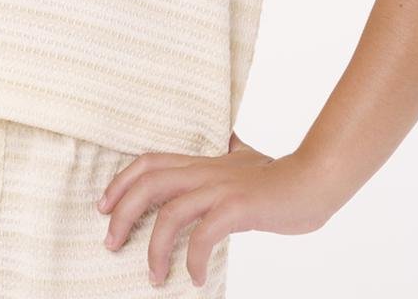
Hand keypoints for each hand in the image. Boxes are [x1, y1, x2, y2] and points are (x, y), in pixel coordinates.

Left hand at [97, 130, 332, 288]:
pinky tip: (195, 278)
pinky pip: (204, 234)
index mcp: (201, 162)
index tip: (103, 206)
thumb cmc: (280, 174)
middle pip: (149, 183)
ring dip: (154, 247)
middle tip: (110, 243)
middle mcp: (205, 171)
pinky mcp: (238, 207)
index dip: (121, 181)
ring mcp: (220, 188)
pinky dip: (194, 258)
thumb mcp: (247, 157)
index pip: (150, 162)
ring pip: (170, 212)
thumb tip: (229, 140)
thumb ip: (232, 151)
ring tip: (153, 276)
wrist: (314, 181)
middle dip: (122, 213)